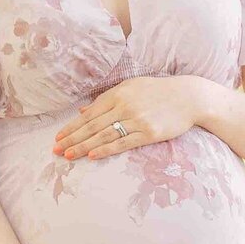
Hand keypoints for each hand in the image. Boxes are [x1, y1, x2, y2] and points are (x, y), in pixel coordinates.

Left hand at [50, 75, 208, 159]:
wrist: (189, 97)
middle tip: (56, 150)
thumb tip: (83, 111)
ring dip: (83, 146)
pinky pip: (123, 143)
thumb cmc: (159, 92)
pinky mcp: (149, 133)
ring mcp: (137, 120)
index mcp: (118, 93)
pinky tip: (92, 156)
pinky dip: (106, 150)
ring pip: (104, 136)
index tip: (58, 137)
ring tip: (68, 155)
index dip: (72, 127)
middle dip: (72, 138)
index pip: (89, 114)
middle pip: (92, 126)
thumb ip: (107, 99)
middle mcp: (124, 106)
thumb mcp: (131, 88)